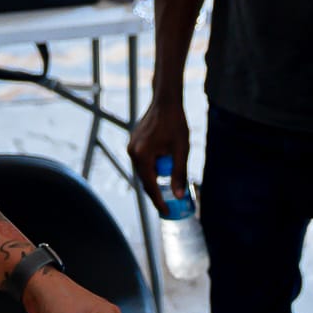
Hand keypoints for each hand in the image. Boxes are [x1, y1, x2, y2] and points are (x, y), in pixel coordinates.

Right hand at [127, 95, 188, 218]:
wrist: (166, 101)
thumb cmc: (176, 123)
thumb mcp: (182, 149)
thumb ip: (179, 173)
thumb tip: (178, 195)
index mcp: (142, 155)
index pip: (149, 185)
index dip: (158, 200)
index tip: (166, 211)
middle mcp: (132, 152)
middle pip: (144, 179)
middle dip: (155, 192)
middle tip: (167, 204)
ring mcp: (131, 147)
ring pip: (143, 170)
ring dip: (154, 179)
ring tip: (166, 190)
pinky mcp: (133, 142)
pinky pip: (142, 161)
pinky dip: (151, 168)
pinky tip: (162, 172)